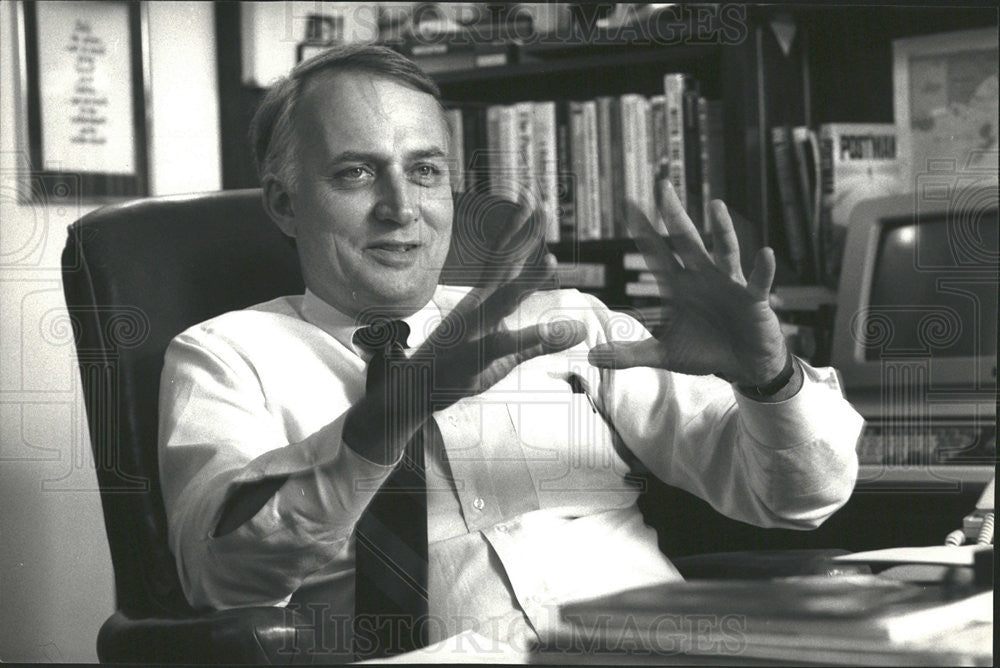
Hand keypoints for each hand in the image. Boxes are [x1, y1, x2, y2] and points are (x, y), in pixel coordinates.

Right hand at [345, 197, 586, 462]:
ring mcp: (474, 328)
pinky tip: (552, 330)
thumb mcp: (508, 354)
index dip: (523, 233)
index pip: (507, 261)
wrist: (415, 390)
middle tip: (543, 207)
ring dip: (527, 281)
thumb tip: (581, 330)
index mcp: (484, 302)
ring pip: (504, 300)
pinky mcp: (474, 354)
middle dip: (525, 238)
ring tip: (553, 262)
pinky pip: (504, 343)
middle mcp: (478, 308)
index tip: (538, 205)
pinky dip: (530, 336)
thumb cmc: (460, 369)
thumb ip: (542, 341)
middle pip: (506, 266)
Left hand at [589, 178, 788, 388]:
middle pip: (686, 240)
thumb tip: (592, 356)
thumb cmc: (704, 351)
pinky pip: (757, 281)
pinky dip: (762, 269)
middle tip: (662, 185)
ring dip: (721, 230)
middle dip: (674, 214)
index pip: (656, 253)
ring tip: (716, 206)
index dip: (643, 230)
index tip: (629, 203)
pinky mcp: (752, 299)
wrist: (742, 365)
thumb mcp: (664, 354)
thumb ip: (630, 354)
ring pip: (724, 251)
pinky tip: (765, 254)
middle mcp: (702, 277)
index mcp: (679, 286)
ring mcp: (728, 284)